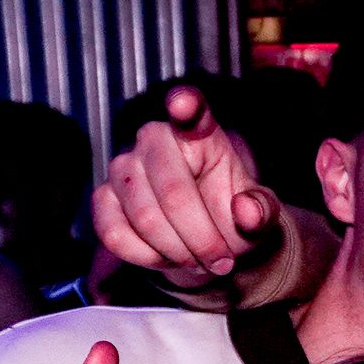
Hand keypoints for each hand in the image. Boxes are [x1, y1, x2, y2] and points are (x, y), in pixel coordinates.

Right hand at [93, 86, 277, 279]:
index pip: (192, 113)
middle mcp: (154, 139)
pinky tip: (165, 255)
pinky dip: (147, 258)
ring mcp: (123, 167)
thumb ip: (261, 211)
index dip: (186, 106)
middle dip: (201, 239)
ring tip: (197, 258)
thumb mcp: (258, 216)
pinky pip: (117, 235)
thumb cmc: (231, 217)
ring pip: (145, 220)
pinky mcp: (102, 198)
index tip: (184, 102)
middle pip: (173, 194)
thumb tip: (247, 212)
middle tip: (221, 260)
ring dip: (178, 252)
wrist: (204, 240)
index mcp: (199, 134)